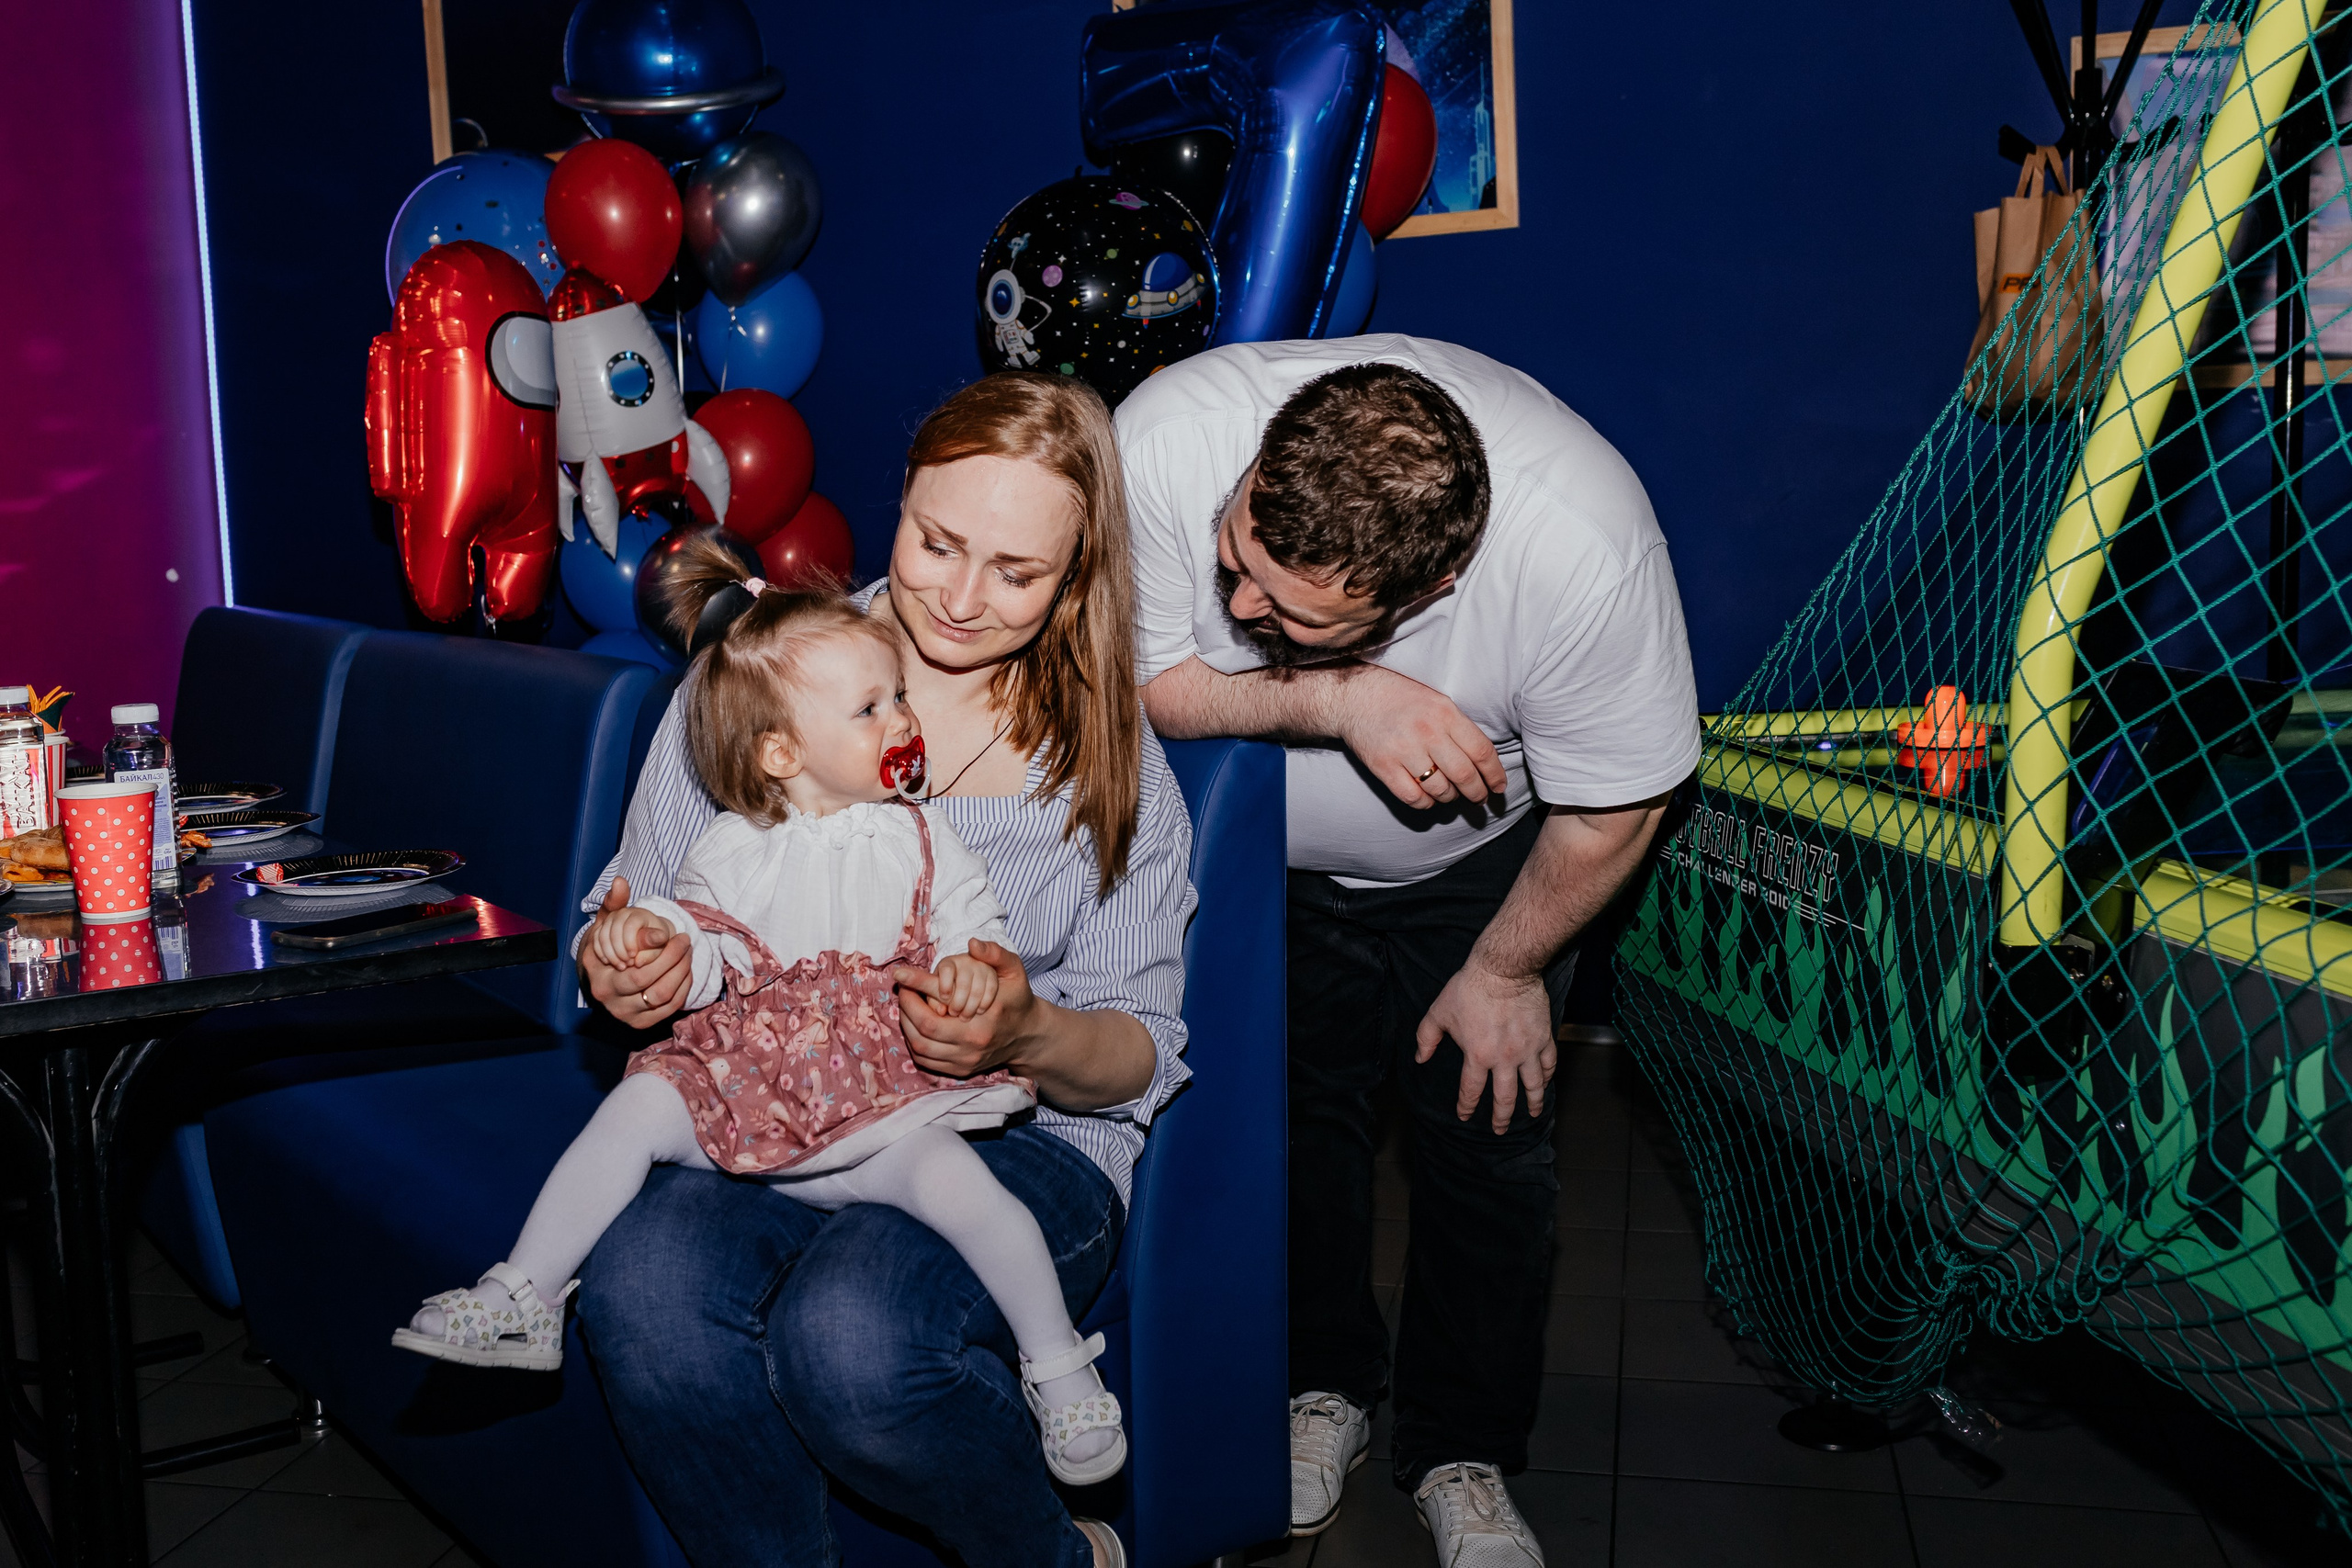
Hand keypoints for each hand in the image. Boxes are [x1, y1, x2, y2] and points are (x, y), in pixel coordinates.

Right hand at [579, 877, 692, 1027]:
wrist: (601, 976)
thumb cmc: (608, 945)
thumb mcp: (606, 923)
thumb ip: (613, 902)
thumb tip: (621, 882)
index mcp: (598, 974)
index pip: (636, 969)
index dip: (664, 954)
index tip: (678, 934)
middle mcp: (608, 998)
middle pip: (651, 984)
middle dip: (675, 961)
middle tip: (687, 942)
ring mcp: (624, 1014)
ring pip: (662, 998)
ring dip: (682, 974)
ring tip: (689, 954)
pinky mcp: (639, 1023)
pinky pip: (668, 1009)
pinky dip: (683, 989)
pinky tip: (687, 971)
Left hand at [891, 939, 1035, 1077]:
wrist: (1028, 1034)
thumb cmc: (1017, 999)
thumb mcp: (1014, 971)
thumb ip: (996, 954)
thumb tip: (972, 943)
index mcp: (982, 1021)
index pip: (935, 1008)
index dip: (913, 990)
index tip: (900, 977)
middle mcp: (971, 1045)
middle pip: (922, 1031)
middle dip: (906, 1008)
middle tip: (905, 990)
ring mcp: (965, 1061)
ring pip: (920, 1048)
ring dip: (907, 1025)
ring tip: (908, 1006)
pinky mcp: (961, 1070)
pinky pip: (926, 1060)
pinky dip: (914, 1042)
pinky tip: (916, 1025)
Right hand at [1333, 666, 1506, 808]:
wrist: (1355, 695)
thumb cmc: (1401, 698)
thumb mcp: (1437, 701)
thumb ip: (1459, 727)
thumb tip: (1483, 762)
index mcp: (1445, 713)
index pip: (1481, 751)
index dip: (1495, 774)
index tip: (1499, 787)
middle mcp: (1427, 732)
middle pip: (1464, 775)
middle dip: (1477, 793)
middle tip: (1479, 798)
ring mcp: (1404, 750)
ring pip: (1440, 790)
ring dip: (1450, 798)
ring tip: (1449, 794)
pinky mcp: (1383, 766)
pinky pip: (1413, 798)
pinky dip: (1425, 803)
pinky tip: (1427, 797)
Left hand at [1415, 959, 1556, 1133]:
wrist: (1504, 970)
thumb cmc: (1469, 989)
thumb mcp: (1439, 1012)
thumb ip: (1426, 1037)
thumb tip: (1420, 1058)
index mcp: (1477, 1056)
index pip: (1471, 1090)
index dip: (1467, 1106)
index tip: (1464, 1115)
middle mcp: (1504, 1059)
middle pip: (1504, 1097)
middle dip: (1501, 1118)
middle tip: (1500, 1130)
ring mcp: (1527, 1050)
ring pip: (1533, 1086)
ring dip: (1533, 1103)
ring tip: (1533, 1114)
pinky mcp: (1544, 1037)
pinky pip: (1549, 1063)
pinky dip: (1548, 1076)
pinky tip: (1546, 1082)